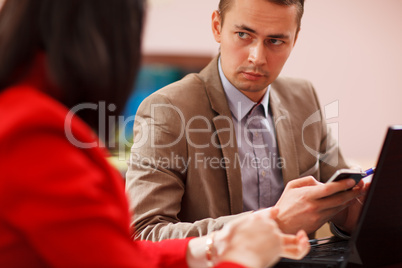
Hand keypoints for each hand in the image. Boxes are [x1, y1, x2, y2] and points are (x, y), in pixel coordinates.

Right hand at [186, 208, 309, 267]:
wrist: (234, 253)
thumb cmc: (229, 244)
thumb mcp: (232, 228)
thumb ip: (240, 225)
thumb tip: (234, 230)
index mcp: (256, 218)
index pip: (268, 213)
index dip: (272, 213)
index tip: (276, 211)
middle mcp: (268, 224)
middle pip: (277, 226)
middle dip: (274, 233)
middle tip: (269, 241)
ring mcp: (275, 235)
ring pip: (290, 236)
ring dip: (298, 238)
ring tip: (301, 238)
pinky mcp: (279, 248)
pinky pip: (296, 249)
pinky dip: (304, 247)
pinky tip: (304, 244)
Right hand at [273, 176, 363, 234]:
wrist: (281, 225)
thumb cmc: (284, 205)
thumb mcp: (291, 187)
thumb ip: (306, 180)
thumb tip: (320, 182)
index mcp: (306, 195)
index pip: (329, 188)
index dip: (342, 184)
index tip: (352, 180)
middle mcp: (313, 206)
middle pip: (338, 199)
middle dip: (352, 192)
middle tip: (360, 187)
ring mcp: (317, 216)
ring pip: (338, 207)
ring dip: (349, 200)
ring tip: (356, 193)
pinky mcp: (319, 223)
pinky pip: (333, 214)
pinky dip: (341, 208)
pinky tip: (345, 202)